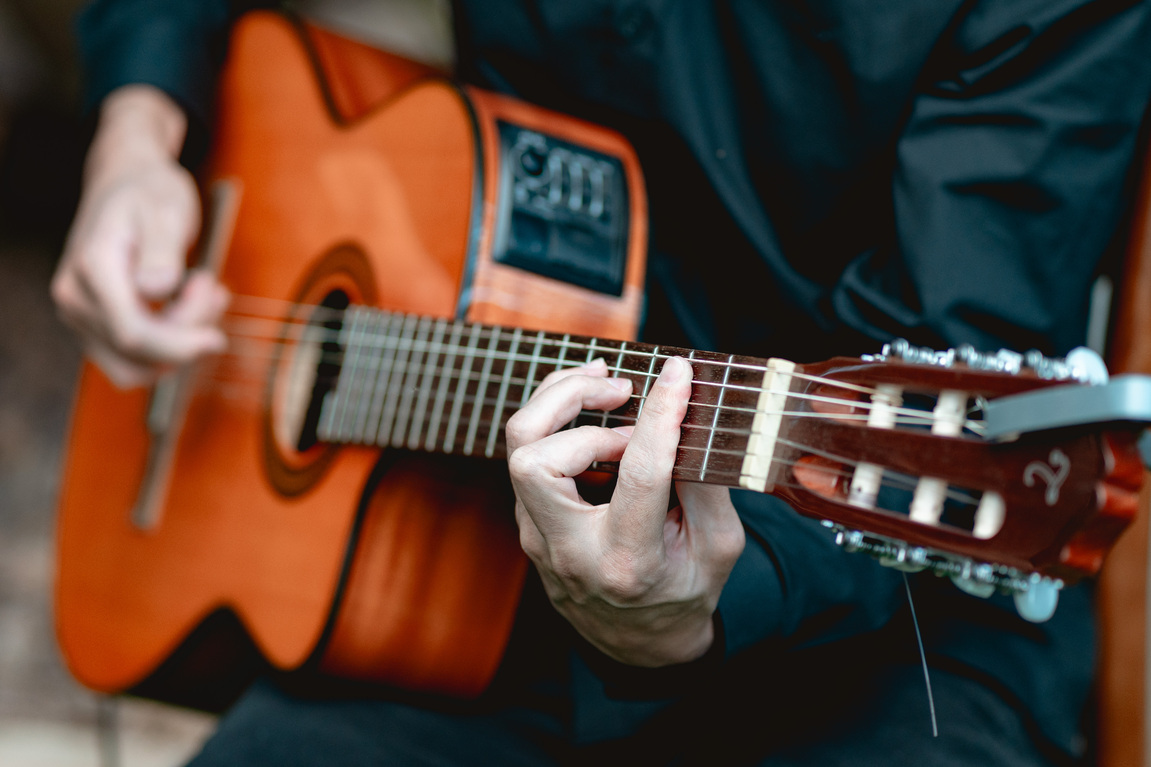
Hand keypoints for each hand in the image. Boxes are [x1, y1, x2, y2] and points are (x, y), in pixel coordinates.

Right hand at [51, 85, 227, 387]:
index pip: (132, 335)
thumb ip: (163, 251)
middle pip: (137, 353)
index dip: (179, 347)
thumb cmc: (150, 191)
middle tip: (209, 287)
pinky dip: (170, 341)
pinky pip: (135, 356)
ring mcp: (80, 314)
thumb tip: (156, 290)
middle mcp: (75, 297)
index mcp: (93, 268)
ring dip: (179, 341)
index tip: (218, 338)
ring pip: (136, 364)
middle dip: (185, 336)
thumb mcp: (167, 210)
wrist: (126, 180)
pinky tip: (191, 301)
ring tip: (204, 290)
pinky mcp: (94, 323)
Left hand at [506, 357, 744, 666]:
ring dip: (557, 404)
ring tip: (605, 385)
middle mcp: (570, 552)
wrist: (637, 644)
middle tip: (625, 389)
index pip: (638, 475)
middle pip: (535, 459)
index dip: (661, 415)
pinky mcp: (529, 523)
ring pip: (519, 449)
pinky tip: (592, 408)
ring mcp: (540, 538)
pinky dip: (556, 422)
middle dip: (574, 405)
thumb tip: (687, 413)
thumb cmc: (685, 591)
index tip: (678, 373)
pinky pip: (527, 456)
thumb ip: (706, 484)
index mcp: (629, 562)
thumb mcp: (718, 546)